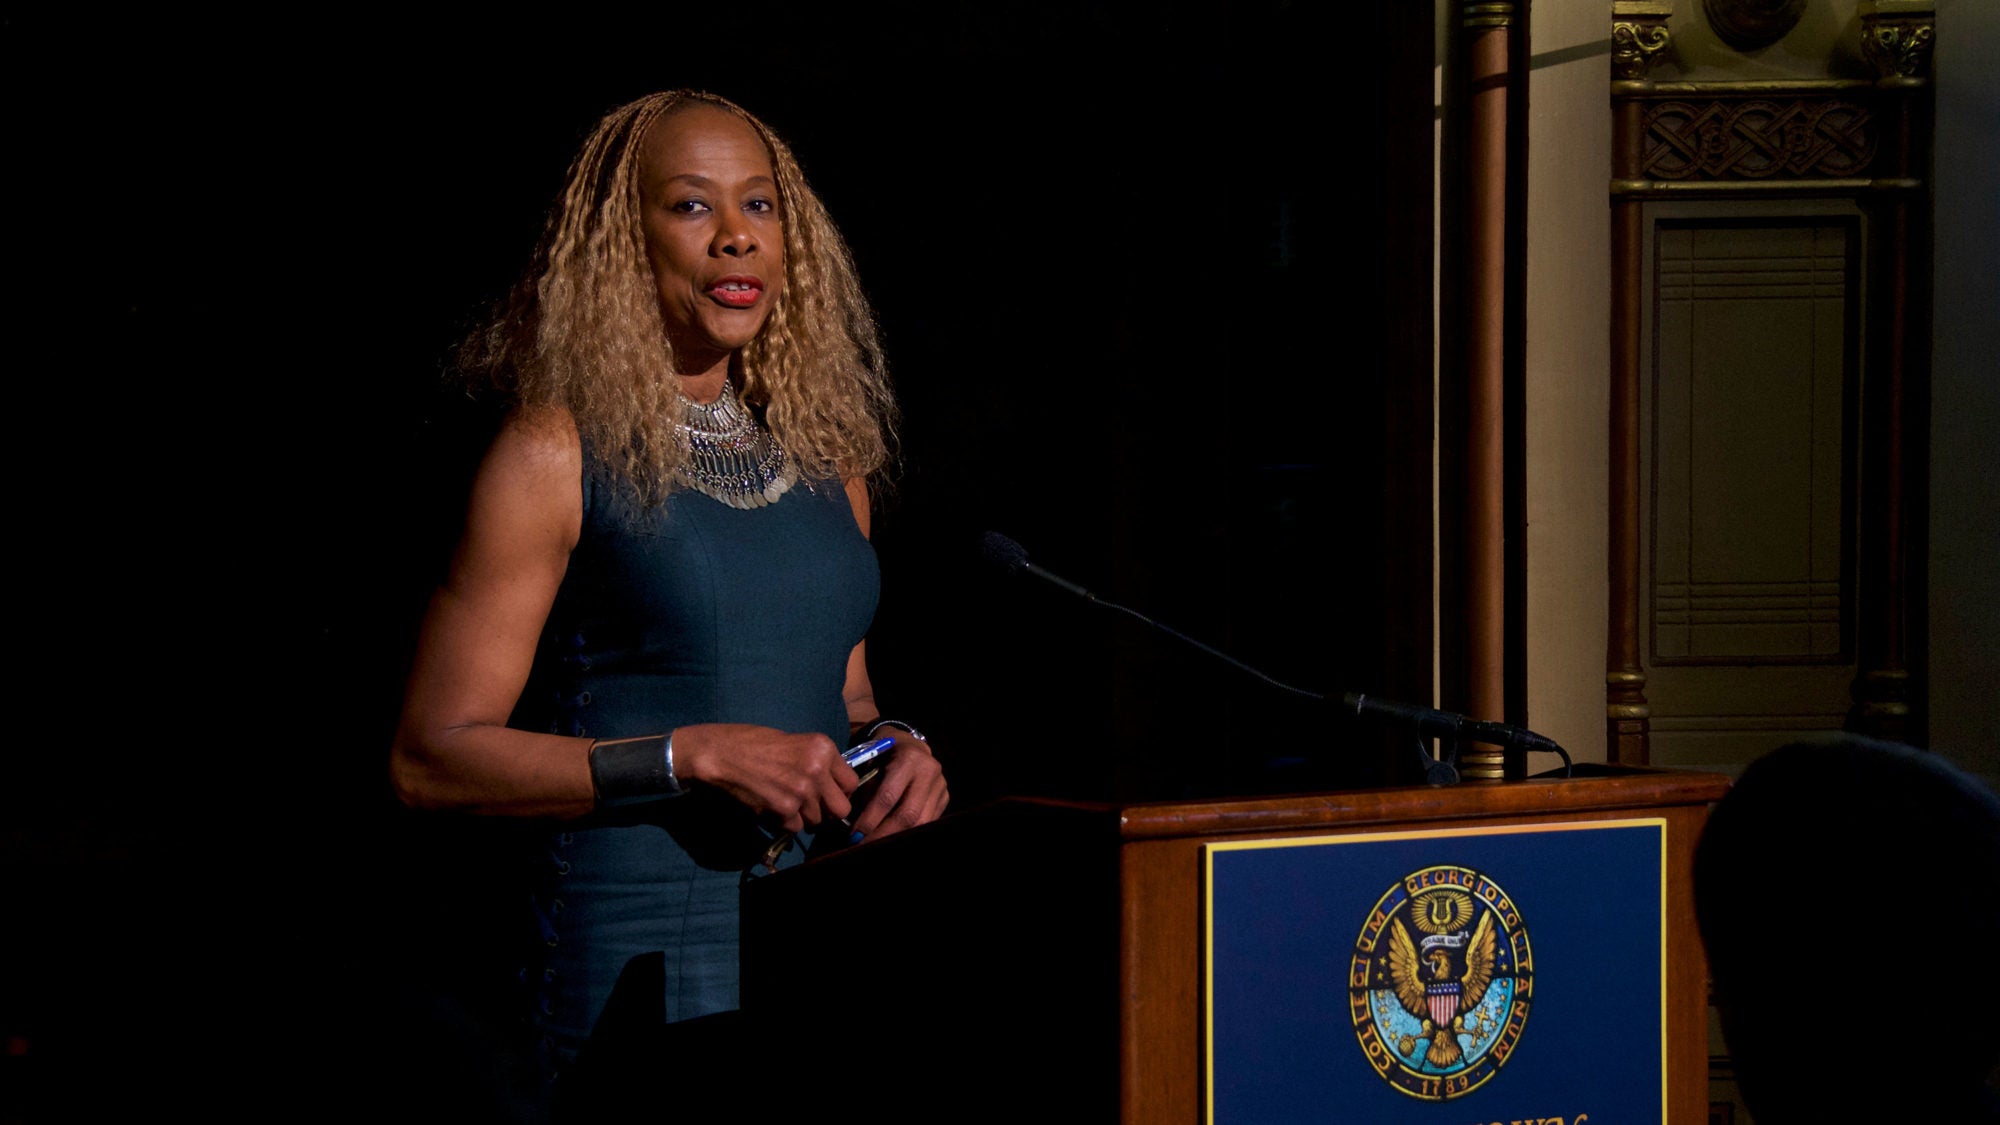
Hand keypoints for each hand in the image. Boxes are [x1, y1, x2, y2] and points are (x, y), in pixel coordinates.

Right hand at [670, 723, 858, 833]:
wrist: (718, 754)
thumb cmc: (751, 743)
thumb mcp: (795, 743)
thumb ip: (817, 763)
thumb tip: (833, 787)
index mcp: (823, 748)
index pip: (851, 783)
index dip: (839, 792)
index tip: (826, 793)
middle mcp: (817, 769)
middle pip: (841, 809)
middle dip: (826, 812)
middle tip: (810, 807)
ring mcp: (801, 791)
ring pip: (816, 822)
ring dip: (802, 818)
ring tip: (782, 802)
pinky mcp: (782, 810)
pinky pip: (794, 828)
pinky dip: (783, 823)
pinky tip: (770, 807)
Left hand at [848, 730, 948, 840]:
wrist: (911, 745)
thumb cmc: (884, 754)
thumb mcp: (871, 762)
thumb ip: (866, 789)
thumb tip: (855, 825)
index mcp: (908, 758)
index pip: (888, 796)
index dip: (870, 819)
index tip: (854, 835)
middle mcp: (929, 771)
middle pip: (908, 814)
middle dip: (883, 834)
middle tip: (863, 846)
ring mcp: (940, 786)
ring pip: (921, 823)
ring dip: (896, 838)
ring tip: (876, 845)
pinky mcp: (944, 798)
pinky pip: (927, 823)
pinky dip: (907, 833)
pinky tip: (890, 839)